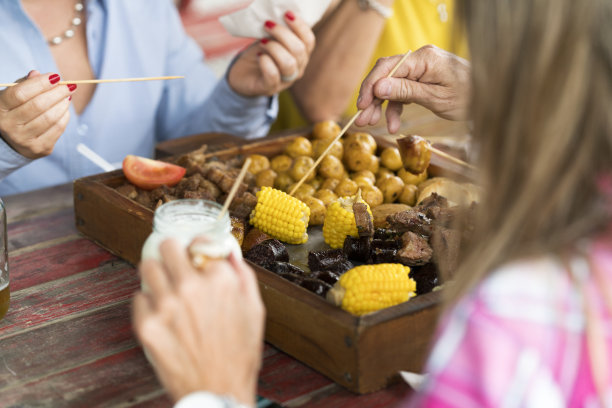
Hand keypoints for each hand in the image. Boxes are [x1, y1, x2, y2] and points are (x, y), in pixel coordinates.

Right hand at [0, 71, 74, 158]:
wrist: (13, 140)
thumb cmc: (15, 111)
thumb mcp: (12, 96)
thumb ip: (25, 84)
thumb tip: (38, 74)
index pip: (20, 94)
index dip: (40, 84)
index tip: (55, 76)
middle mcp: (9, 125)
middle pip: (38, 106)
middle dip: (57, 93)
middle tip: (70, 85)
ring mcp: (23, 139)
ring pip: (50, 118)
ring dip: (63, 104)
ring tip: (68, 96)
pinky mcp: (39, 148)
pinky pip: (58, 129)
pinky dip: (64, 116)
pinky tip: (65, 109)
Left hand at [133, 238, 264, 404]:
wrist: (218, 391)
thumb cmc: (238, 354)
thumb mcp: (254, 309)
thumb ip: (242, 274)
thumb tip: (229, 252)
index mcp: (220, 280)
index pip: (198, 242)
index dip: (198, 247)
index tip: (195, 252)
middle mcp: (191, 287)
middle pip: (167, 246)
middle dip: (173, 253)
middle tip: (175, 263)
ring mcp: (166, 306)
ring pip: (147, 267)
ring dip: (157, 274)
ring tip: (165, 286)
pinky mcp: (147, 326)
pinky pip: (138, 298)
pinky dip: (148, 303)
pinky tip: (162, 314)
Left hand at [228, 11, 314, 96]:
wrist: (242, 75)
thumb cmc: (260, 54)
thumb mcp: (271, 39)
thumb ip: (279, 32)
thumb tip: (280, 14)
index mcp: (301, 56)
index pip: (309, 41)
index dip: (300, 27)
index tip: (286, 14)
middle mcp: (297, 70)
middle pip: (299, 50)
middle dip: (282, 34)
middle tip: (267, 25)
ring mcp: (284, 81)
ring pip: (289, 63)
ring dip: (273, 48)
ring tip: (261, 41)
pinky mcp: (269, 88)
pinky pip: (273, 75)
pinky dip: (265, 62)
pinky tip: (259, 56)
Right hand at [355, 45, 470, 132]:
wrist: (490, 97)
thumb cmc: (469, 97)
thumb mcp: (436, 98)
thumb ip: (406, 91)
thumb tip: (378, 87)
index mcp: (424, 59)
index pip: (388, 68)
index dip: (371, 87)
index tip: (361, 106)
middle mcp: (420, 59)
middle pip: (386, 74)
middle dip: (372, 98)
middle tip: (361, 119)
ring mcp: (421, 68)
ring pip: (391, 84)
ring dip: (381, 105)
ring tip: (371, 123)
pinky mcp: (422, 78)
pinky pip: (402, 90)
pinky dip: (395, 107)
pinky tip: (393, 124)